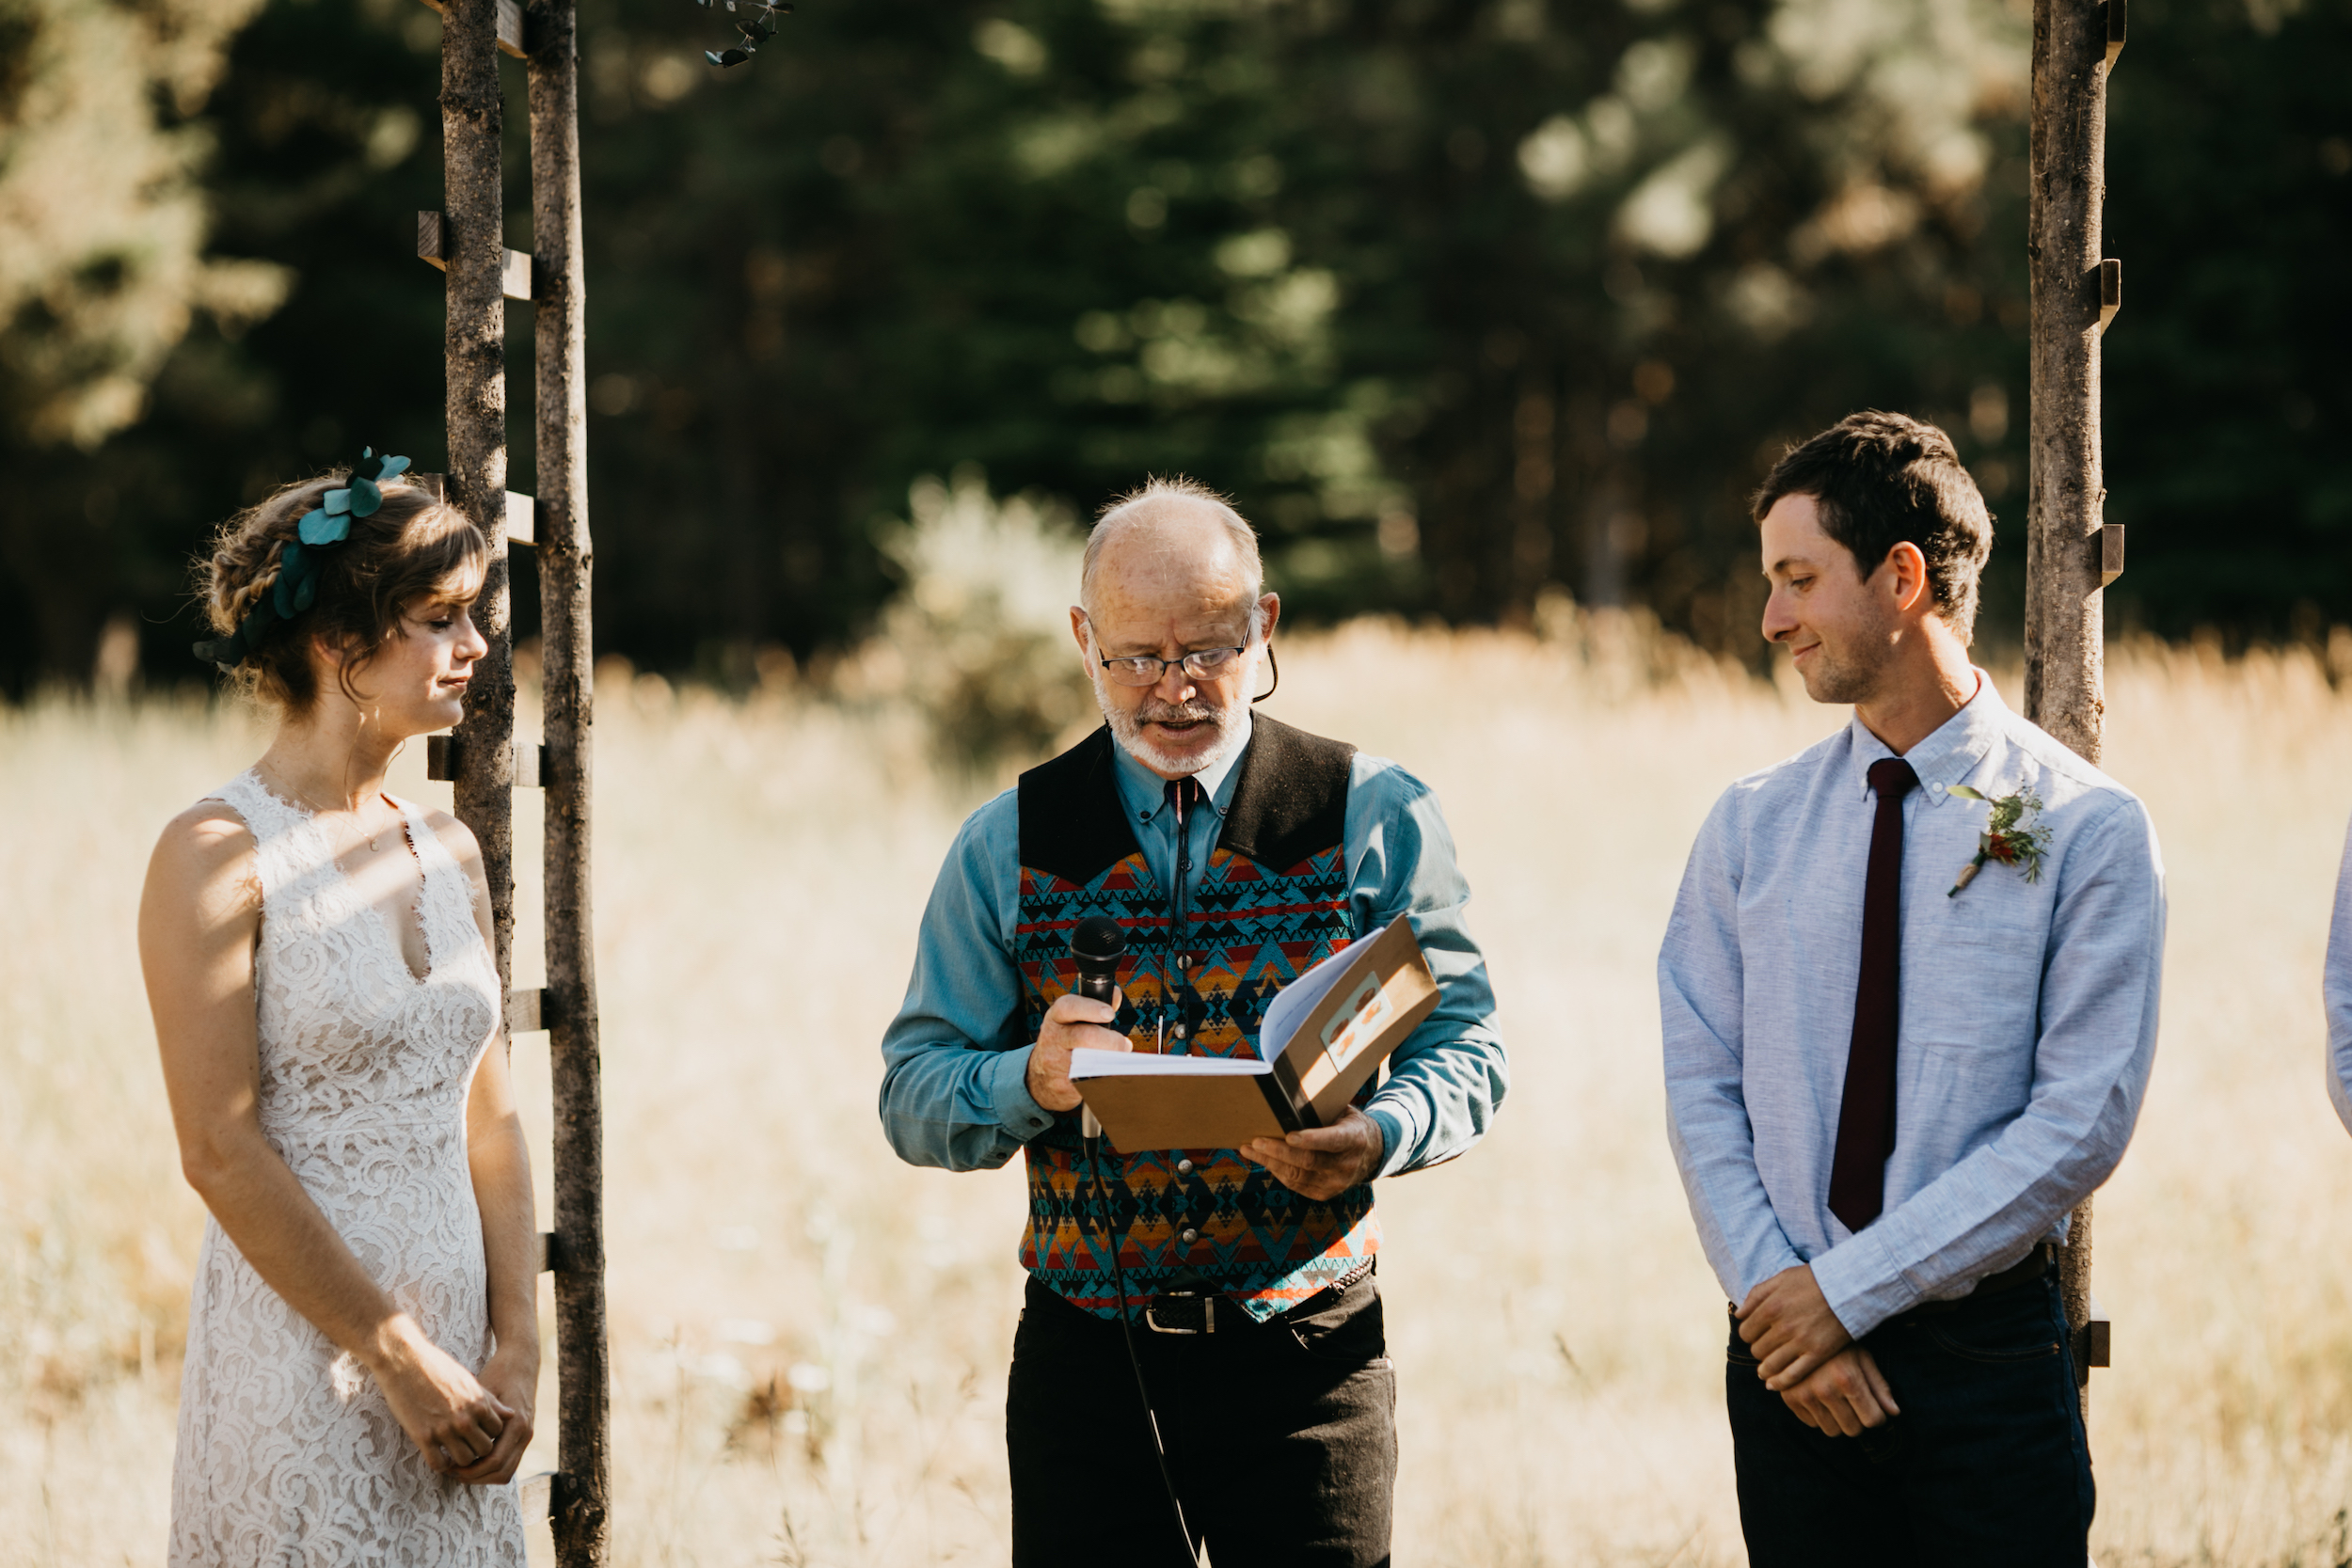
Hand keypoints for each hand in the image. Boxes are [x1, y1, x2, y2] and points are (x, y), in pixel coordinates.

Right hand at [369, 1316, 517, 1475]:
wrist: (405, 1360)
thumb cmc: (438, 1367)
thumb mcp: (470, 1381)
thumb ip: (490, 1400)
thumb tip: (510, 1414)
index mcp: (479, 1403)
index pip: (498, 1432)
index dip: (489, 1435)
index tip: (479, 1435)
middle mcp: (465, 1418)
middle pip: (484, 1449)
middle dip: (477, 1451)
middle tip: (466, 1448)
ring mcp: (444, 1429)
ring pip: (464, 1460)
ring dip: (460, 1460)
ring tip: (452, 1454)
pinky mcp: (423, 1436)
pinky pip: (438, 1463)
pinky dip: (440, 1465)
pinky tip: (437, 1455)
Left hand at [448, 1339, 537, 1486]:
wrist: (522, 1359)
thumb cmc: (498, 1372)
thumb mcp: (483, 1391)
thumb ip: (473, 1417)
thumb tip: (451, 1443)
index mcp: (516, 1424)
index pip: (494, 1461)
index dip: (470, 1470)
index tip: (449, 1467)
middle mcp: (525, 1433)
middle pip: (501, 1473)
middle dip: (475, 1477)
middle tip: (451, 1473)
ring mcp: (526, 1435)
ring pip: (506, 1471)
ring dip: (483, 1476)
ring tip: (459, 1469)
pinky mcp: (522, 1435)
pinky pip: (508, 1462)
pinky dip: (490, 1467)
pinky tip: (471, 1459)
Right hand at [1025, 987, 1127, 1112]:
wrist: (1041, 1078)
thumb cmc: (1064, 1043)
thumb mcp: (1070, 1021)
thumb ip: (1093, 1007)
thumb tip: (1115, 994)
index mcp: (1056, 1018)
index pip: (1068, 1007)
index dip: (1090, 1008)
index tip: (1110, 1013)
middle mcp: (1053, 1039)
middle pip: (1084, 1036)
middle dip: (1111, 1040)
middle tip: (1123, 1045)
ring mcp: (1057, 1064)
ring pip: (1088, 1061)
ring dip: (1111, 1061)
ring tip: (1119, 1060)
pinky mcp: (1064, 1086)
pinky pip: (1091, 1082)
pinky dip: (1106, 1078)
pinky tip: (1112, 1075)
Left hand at [1243, 1108, 1383, 1199]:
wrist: (1372, 1153)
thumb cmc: (1349, 1124)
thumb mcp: (1345, 1112)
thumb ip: (1323, 1110)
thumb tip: (1288, 1099)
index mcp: (1354, 1139)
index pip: (1332, 1141)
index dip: (1311, 1139)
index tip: (1289, 1135)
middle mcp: (1346, 1165)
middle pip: (1308, 1161)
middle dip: (1278, 1151)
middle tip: (1255, 1141)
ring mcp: (1336, 1183)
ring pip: (1297, 1175)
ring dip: (1269, 1163)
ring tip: (1248, 1150)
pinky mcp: (1325, 1194)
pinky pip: (1296, 1184)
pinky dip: (1277, 1172)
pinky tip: (1264, 1161)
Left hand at [1736, 1263, 1852, 1390]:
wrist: (1848, 1288)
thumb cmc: (1813, 1280)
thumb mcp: (1781, 1278)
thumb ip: (1757, 1295)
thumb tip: (1739, 1314)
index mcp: (1771, 1307)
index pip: (1746, 1332)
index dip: (1748, 1335)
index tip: (1755, 1336)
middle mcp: (1783, 1327)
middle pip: (1757, 1349)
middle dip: (1758, 1350)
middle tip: (1764, 1350)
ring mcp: (1800, 1342)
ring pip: (1771, 1365)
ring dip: (1765, 1369)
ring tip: (1765, 1371)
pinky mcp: (1817, 1354)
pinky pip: (1793, 1375)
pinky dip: (1780, 1382)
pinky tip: (1773, 1385)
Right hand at [1778, 1345, 1899, 1435]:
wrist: (1798, 1330)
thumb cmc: (1838, 1345)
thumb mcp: (1863, 1357)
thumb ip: (1880, 1386)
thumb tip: (1894, 1413)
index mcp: (1847, 1378)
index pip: (1872, 1419)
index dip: (1877, 1416)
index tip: (1874, 1408)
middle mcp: (1824, 1389)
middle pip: (1853, 1429)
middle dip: (1858, 1420)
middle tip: (1854, 1404)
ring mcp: (1804, 1395)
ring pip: (1832, 1431)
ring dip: (1838, 1421)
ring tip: (1837, 1401)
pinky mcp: (1789, 1398)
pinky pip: (1812, 1424)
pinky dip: (1819, 1416)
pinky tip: (1819, 1397)